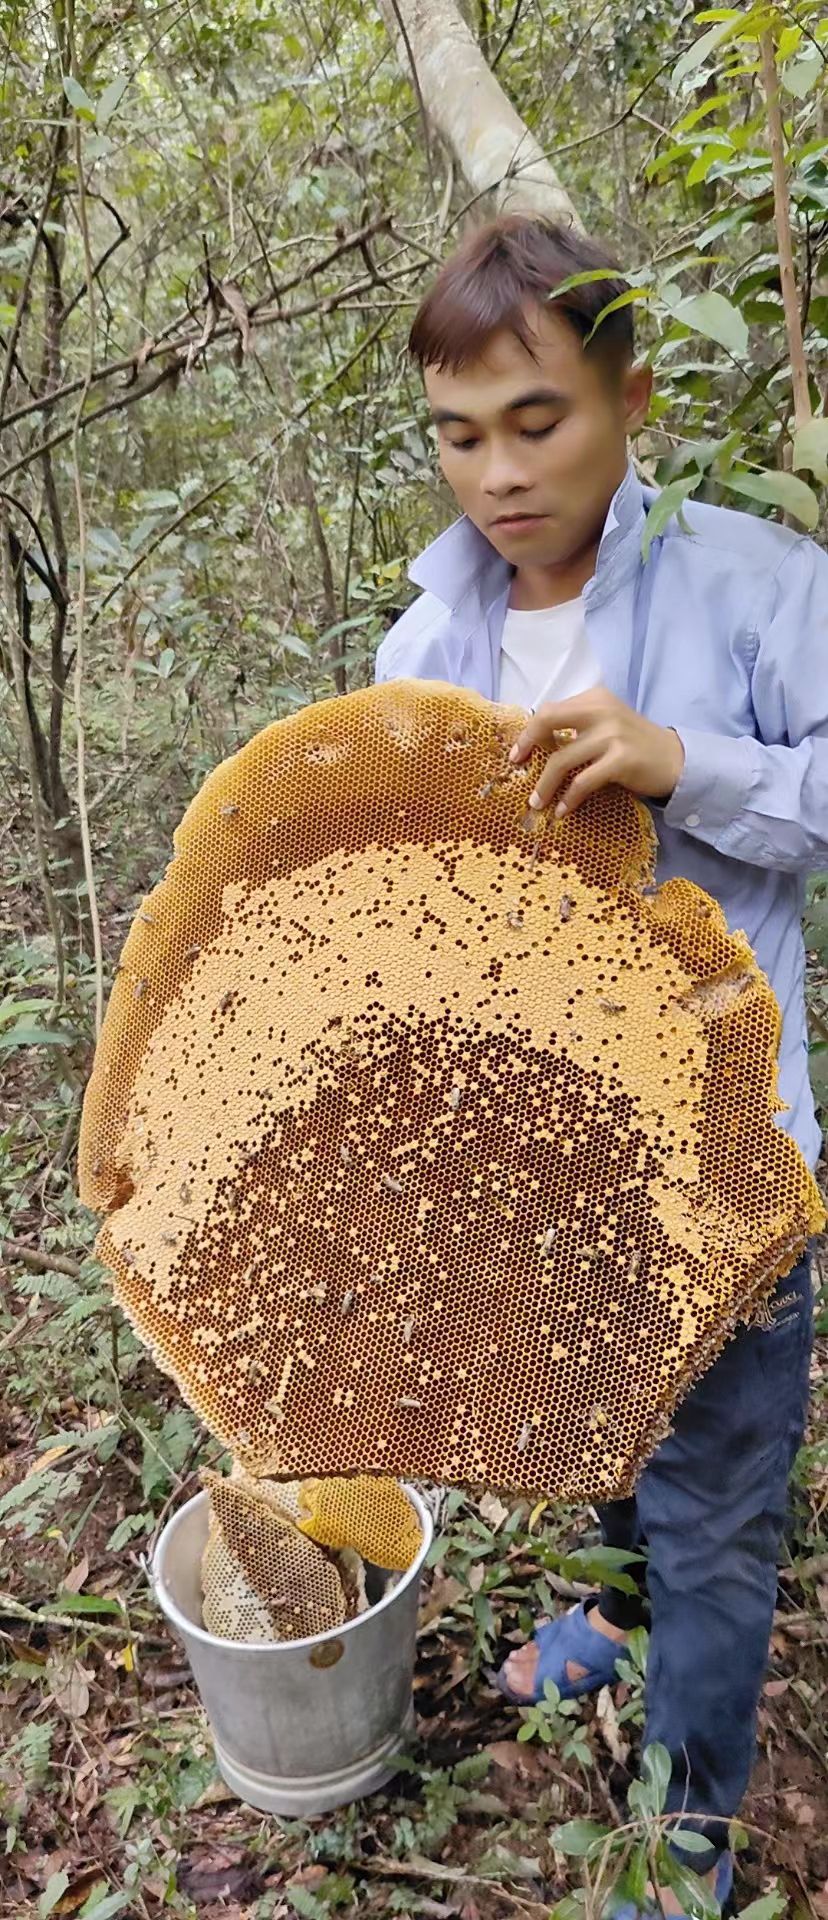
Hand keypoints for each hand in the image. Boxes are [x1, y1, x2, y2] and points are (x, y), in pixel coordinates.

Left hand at [509, 687, 684, 817]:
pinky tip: (563, 811)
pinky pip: (583, 782)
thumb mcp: (606, 726)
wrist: (675, 760)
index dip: (529, 732)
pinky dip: (569, 799)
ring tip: (537, 803)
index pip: (550, 710)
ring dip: (545, 785)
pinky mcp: (621, 759)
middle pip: (548, 720)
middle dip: (527, 743)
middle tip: (518, 766)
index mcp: (594, 698)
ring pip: (562, 759)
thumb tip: (536, 746)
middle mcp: (601, 710)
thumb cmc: (634, 746)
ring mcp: (612, 734)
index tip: (518, 753)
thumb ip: (577, 728)